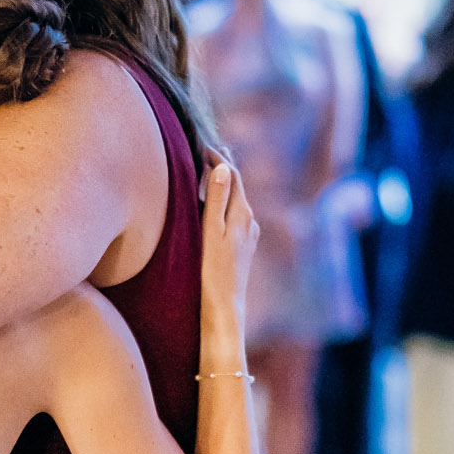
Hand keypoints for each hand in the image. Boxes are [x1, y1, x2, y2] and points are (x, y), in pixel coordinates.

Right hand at [200, 162, 258, 347]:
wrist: (225, 308)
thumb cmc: (213, 272)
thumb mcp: (211, 232)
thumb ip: (216, 199)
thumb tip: (221, 167)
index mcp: (243, 214)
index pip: (233, 176)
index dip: (219, 158)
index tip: (204, 144)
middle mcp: (250, 221)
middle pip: (237, 186)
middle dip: (224, 167)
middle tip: (211, 148)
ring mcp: (248, 235)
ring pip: (236, 200)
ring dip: (224, 184)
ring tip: (212, 171)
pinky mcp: (242, 247)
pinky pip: (234, 215)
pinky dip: (224, 202)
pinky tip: (215, 206)